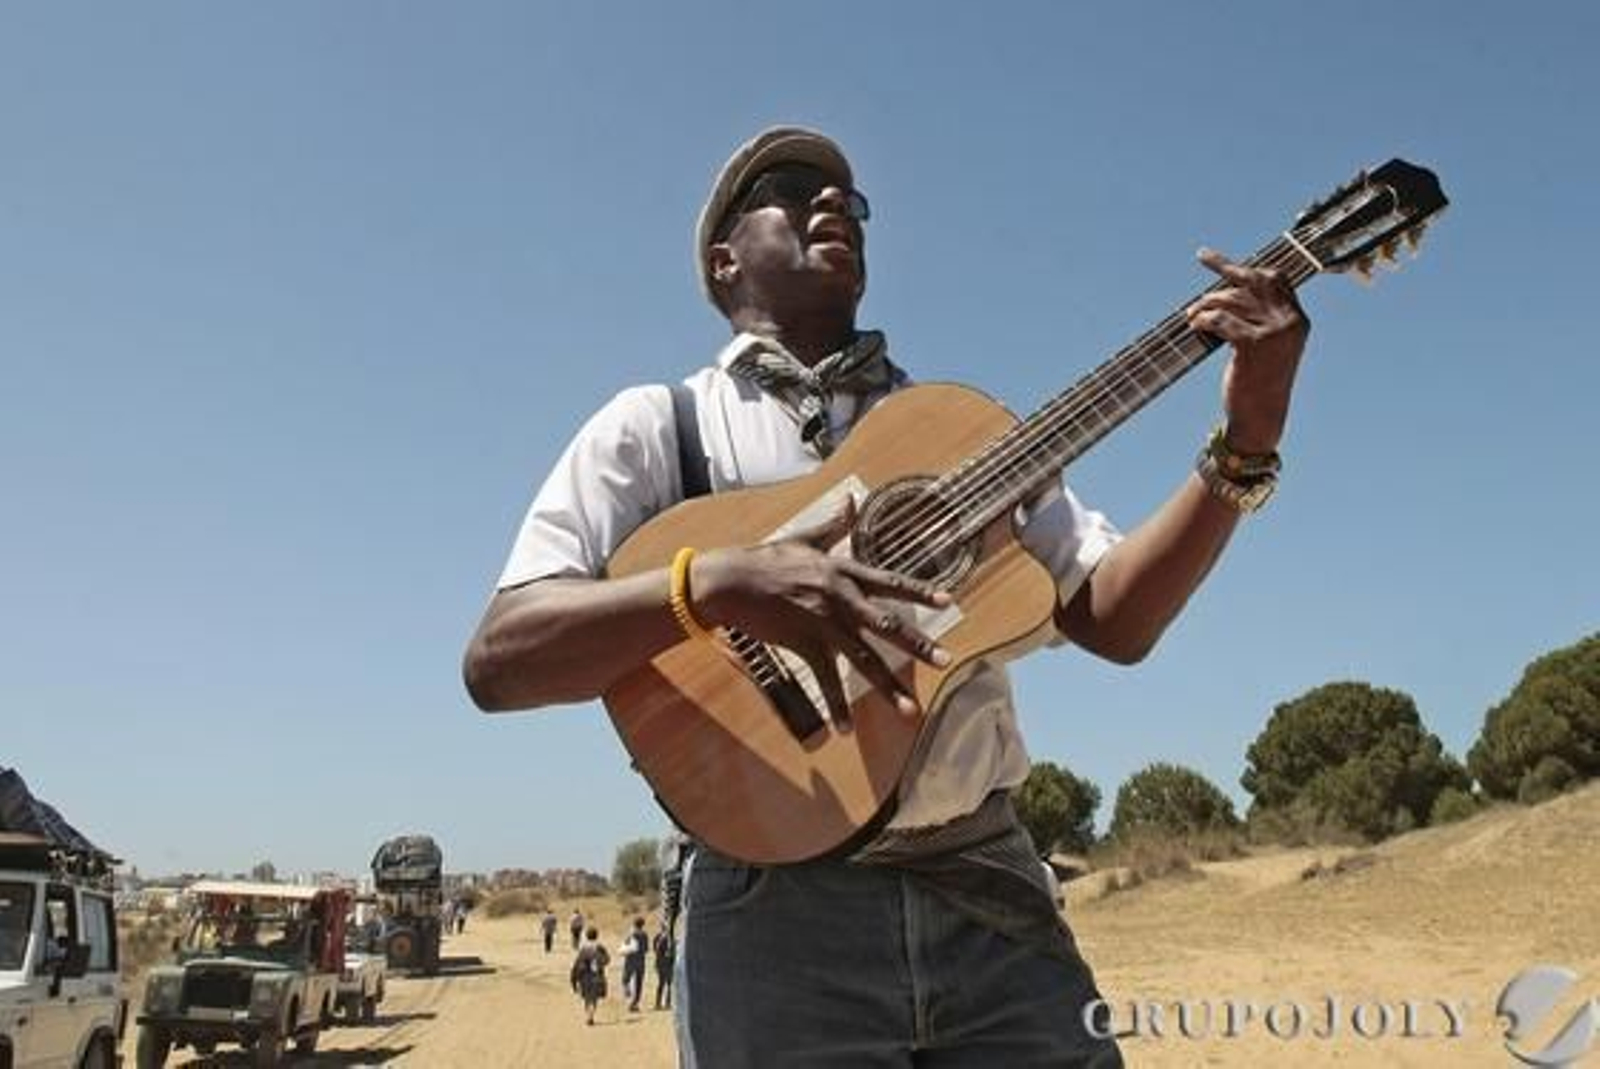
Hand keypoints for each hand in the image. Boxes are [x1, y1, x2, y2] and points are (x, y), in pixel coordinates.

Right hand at [690, 498, 952, 721]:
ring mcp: (824, 624)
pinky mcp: (804, 645)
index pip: (889, 582)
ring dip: (888, 687)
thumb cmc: (764, 558)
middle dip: (919, 645)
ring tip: (910, 709)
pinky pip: (825, 681)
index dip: (919, 591)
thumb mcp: (803, 538)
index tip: (948, 600)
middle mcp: (840, 598)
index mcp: (842, 571)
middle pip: (888, 625)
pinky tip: (845, 730)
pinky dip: (836, 707)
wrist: (729, 581)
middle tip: (945, 660)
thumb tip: (851, 500)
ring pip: (864, 659)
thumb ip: (833, 524)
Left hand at [1186, 247, 1309, 453]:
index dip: (1248, 266)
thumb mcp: (1267, 347)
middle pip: (1254, 280)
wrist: (1260, 419)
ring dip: (1206, 303)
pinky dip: (1204, 320)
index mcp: (1298, 320)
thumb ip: (1259, 319)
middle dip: (1226, 267)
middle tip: (1204, 257)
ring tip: (1191, 314)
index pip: (1276, 279)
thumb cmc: (1258, 384)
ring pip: (1233, 299)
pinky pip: (1221, 320)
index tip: (1219, 258)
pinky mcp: (1254, 344)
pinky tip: (1194, 326)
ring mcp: (1275, 332)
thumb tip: (1228, 293)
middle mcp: (1291, 322)